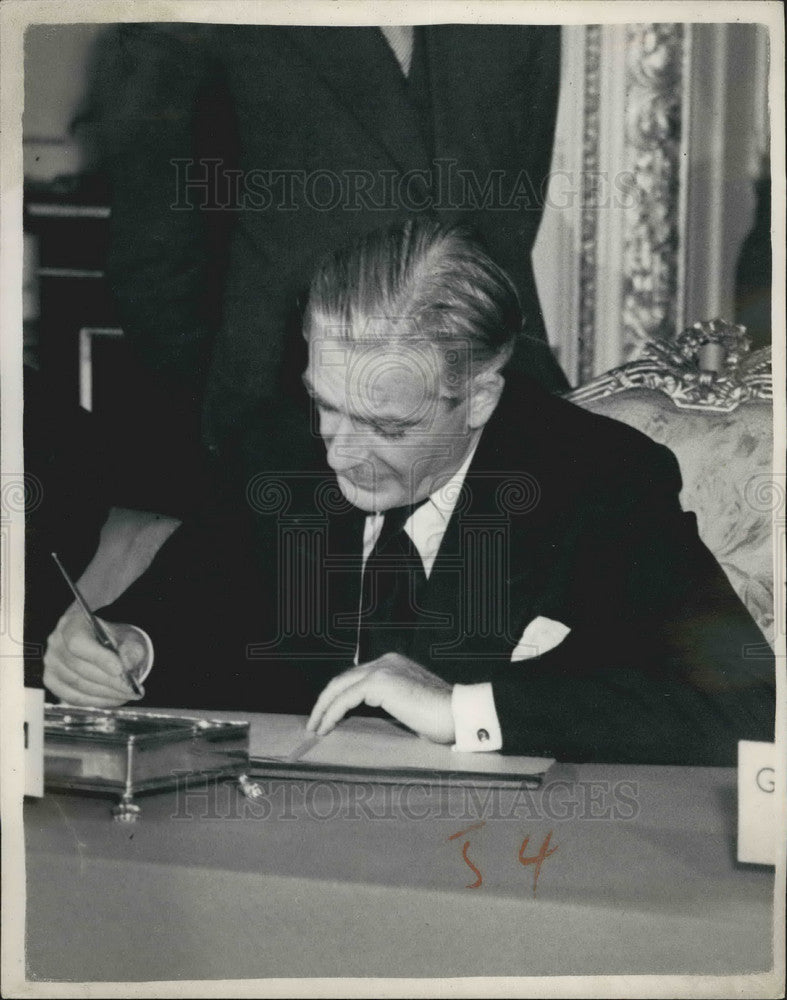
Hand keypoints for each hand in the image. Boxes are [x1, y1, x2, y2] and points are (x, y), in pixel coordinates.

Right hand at [43, 605, 148, 706]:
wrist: (103, 645)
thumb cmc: (115, 641)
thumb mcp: (128, 640)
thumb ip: (131, 650)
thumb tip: (127, 664)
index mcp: (73, 621)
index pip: (78, 641)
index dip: (98, 657)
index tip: (120, 670)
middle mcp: (56, 640)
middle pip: (79, 666)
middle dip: (109, 681)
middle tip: (131, 689)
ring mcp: (51, 661)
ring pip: (77, 684)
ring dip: (104, 693)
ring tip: (127, 695)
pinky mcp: (51, 680)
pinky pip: (72, 696)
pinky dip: (95, 701)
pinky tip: (113, 700)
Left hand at [306, 653, 454, 742]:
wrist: (457, 714)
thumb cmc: (441, 717)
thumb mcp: (409, 705)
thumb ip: (390, 702)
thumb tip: (371, 715)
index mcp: (393, 665)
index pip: (356, 678)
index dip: (338, 696)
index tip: (328, 716)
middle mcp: (386, 662)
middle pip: (343, 679)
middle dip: (325, 701)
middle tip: (314, 722)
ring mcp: (382, 669)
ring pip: (340, 686)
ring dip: (324, 707)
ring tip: (315, 726)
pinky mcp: (379, 683)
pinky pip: (345, 698)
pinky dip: (332, 712)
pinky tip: (326, 726)